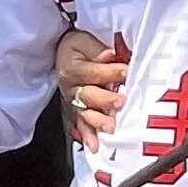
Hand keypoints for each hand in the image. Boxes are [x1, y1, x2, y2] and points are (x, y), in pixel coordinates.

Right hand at [55, 28, 126, 150]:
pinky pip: (81, 125)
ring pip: (85, 113)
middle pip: (88, 95)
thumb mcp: (84, 40)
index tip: (126, 72)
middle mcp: (71, 87)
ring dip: (99, 120)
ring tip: (112, 127)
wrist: (61, 53)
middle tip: (122, 102)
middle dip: (106, 99)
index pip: (93, 71)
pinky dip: (88, 136)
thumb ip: (97, 49)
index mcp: (73, 67)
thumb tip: (110, 54)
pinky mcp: (76, 111)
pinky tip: (95, 146)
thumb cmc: (77, 47)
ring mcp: (73, 101)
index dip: (110, 72)